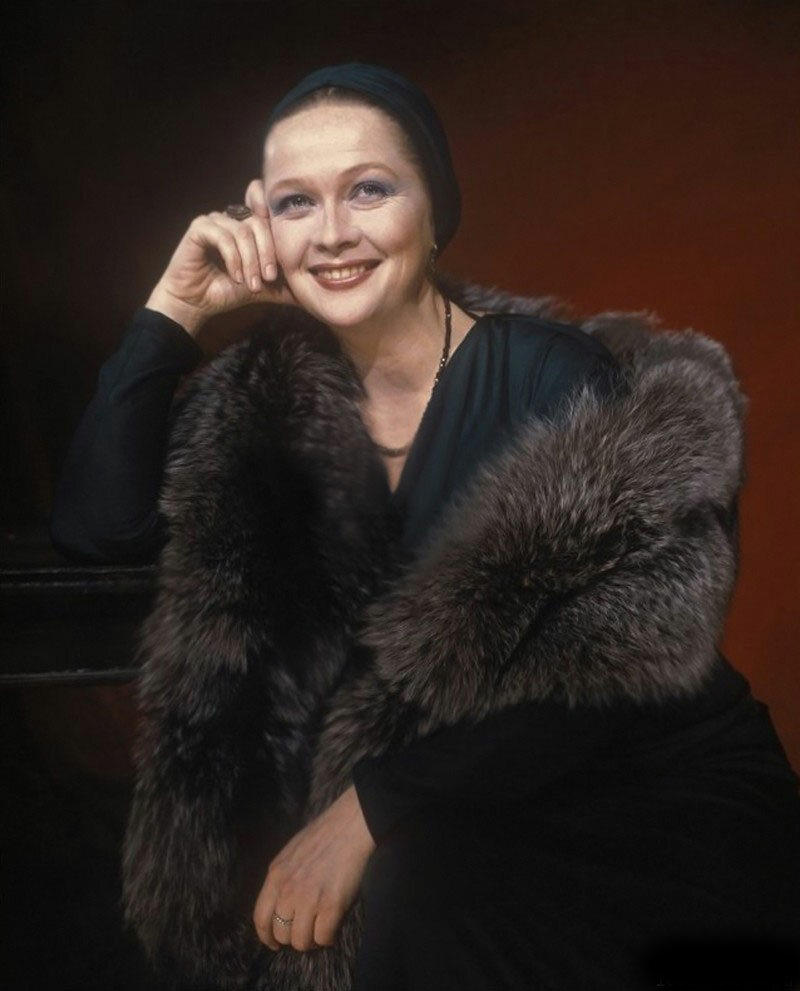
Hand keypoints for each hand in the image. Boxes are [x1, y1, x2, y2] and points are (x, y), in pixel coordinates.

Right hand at [146, 187, 294, 334]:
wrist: (197, 303)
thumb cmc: (227, 292)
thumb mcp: (265, 289)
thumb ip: (287, 287)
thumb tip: (314, 295)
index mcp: (249, 227)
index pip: (268, 210)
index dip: (278, 222)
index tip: (286, 253)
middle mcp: (233, 218)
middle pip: (260, 222)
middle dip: (268, 253)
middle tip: (270, 279)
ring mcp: (216, 221)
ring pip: (243, 231)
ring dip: (251, 261)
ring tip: (252, 285)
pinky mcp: (199, 228)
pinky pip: (224, 236)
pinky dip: (234, 259)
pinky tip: (236, 278)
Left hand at [252, 785, 375, 951]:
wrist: (349, 826)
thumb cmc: (323, 835)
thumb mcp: (289, 854)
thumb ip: (281, 879)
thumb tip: (280, 906)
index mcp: (275, 876)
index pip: (260, 919)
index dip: (267, 936)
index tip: (274, 943)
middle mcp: (287, 891)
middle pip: (281, 933)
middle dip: (292, 938)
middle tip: (306, 931)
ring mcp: (308, 899)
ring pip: (301, 941)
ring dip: (311, 940)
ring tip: (320, 930)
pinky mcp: (331, 905)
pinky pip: (323, 938)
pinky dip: (328, 938)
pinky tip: (333, 927)